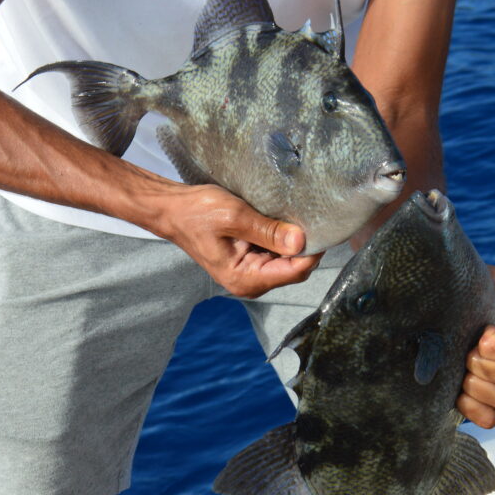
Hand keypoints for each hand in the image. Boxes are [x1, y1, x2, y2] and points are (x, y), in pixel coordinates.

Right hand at [159, 184, 322, 297]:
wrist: (173, 210)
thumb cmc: (196, 213)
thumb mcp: (235, 216)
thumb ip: (268, 231)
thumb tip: (300, 241)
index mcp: (245, 278)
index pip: (295, 272)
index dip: (312, 251)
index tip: (322, 226)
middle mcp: (250, 283)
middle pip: (294, 269)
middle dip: (304, 246)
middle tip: (308, 216)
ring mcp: (249, 274)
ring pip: (287, 262)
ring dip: (292, 242)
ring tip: (291, 216)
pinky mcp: (248, 262)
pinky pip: (276, 255)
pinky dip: (281, 240)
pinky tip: (278, 222)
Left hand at [457, 266, 494, 428]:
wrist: (442, 308)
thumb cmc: (472, 290)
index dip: (493, 344)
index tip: (482, 330)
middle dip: (480, 362)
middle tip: (468, 349)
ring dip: (475, 385)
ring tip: (464, 369)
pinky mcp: (492, 404)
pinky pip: (491, 419)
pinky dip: (472, 408)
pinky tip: (460, 391)